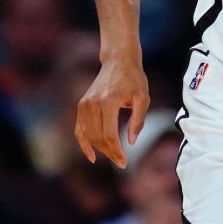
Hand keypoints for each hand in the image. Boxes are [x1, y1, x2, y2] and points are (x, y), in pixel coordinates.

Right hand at [74, 52, 149, 167]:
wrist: (119, 60)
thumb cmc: (134, 78)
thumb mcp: (143, 97)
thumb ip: (138, 120)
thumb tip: (131, 142)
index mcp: (109, 101)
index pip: (109, 135)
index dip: (116, 151)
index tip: (124, 162)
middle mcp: (93, 103)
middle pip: (98, 137)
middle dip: (110, 153)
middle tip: (121, 162)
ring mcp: (85, 104)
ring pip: (88, 135)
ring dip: (99, 150)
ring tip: (113, 157)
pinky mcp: (82, 105)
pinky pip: (79, 129)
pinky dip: (83, 144)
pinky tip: (92, 156)